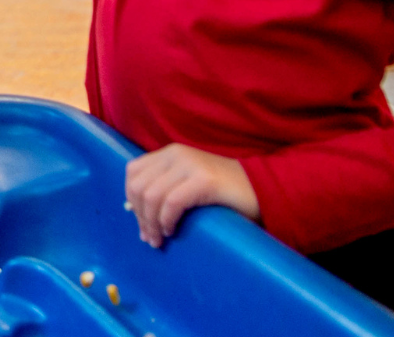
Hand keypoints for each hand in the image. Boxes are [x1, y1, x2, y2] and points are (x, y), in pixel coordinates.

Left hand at [123, 143, 259, 247]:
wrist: (261, 189)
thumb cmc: (223, 194)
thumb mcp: (187, 184)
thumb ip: (164, 190)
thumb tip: (136, 213)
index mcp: (169, 153)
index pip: (133, 172)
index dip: (131, 199)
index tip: (140, 222)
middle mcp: (176, 154)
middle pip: (139, 186)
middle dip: (140, 216)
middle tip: (149, 238)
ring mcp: (190, 164)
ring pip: (152, 195)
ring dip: (151, 223)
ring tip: (159, 240)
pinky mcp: (204, 180)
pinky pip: (172, 203)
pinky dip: (166, 220)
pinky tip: (172, 231)